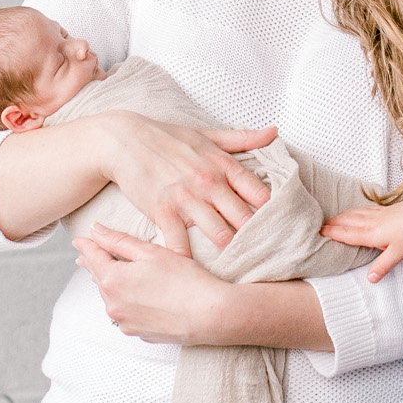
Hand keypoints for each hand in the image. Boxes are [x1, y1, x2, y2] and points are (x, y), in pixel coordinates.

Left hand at [74, 224, 232, 343]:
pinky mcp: (138, 333)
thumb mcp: (151, 253)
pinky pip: (124, 314)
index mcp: (113, 280)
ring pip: (110, 298)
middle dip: (93, 265)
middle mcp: (113, 304)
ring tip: (104, 274)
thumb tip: (95, 231)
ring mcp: (124, 322)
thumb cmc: (184, 279)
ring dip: (108, 285)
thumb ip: (118, 241)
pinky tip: (130, 297)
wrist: (209, 315)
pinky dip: (123, 302)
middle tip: (84, 255)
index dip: (87, 246)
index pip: (93, 257)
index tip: (79, 239)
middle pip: (98, 279)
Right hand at [106, 115, 276, 255]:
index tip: (278, 225)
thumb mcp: (208, 136)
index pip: (258, 192)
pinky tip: (196, 270)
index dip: (271, 211)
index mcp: (222, 164)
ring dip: (229, 250)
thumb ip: (243, 138)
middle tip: (265, 254)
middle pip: (244, 218)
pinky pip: (180, 243)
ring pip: (220, 234)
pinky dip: (188, 259)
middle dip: (255, 237)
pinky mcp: (163, 212)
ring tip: (239, 265)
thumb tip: (274, 132)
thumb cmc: (168, 138)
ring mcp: (187, 199)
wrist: (124, 141)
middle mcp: (209, 183)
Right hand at [321, 195, 402, 280]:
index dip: (332, 233)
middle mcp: (370, 222)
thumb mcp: (397, 254)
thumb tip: (370, 279)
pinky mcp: (383, 209)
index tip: (320, 233)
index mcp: (370, 234)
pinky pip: (362, 209)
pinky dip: (353, 211)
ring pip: (353, 214)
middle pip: (346, 222)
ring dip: (340, 217)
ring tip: (331, 220)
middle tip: (319, 227)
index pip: (346, 234)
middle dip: (332, 224)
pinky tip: (353, 212)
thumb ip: (382, 266)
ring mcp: (376, 214)